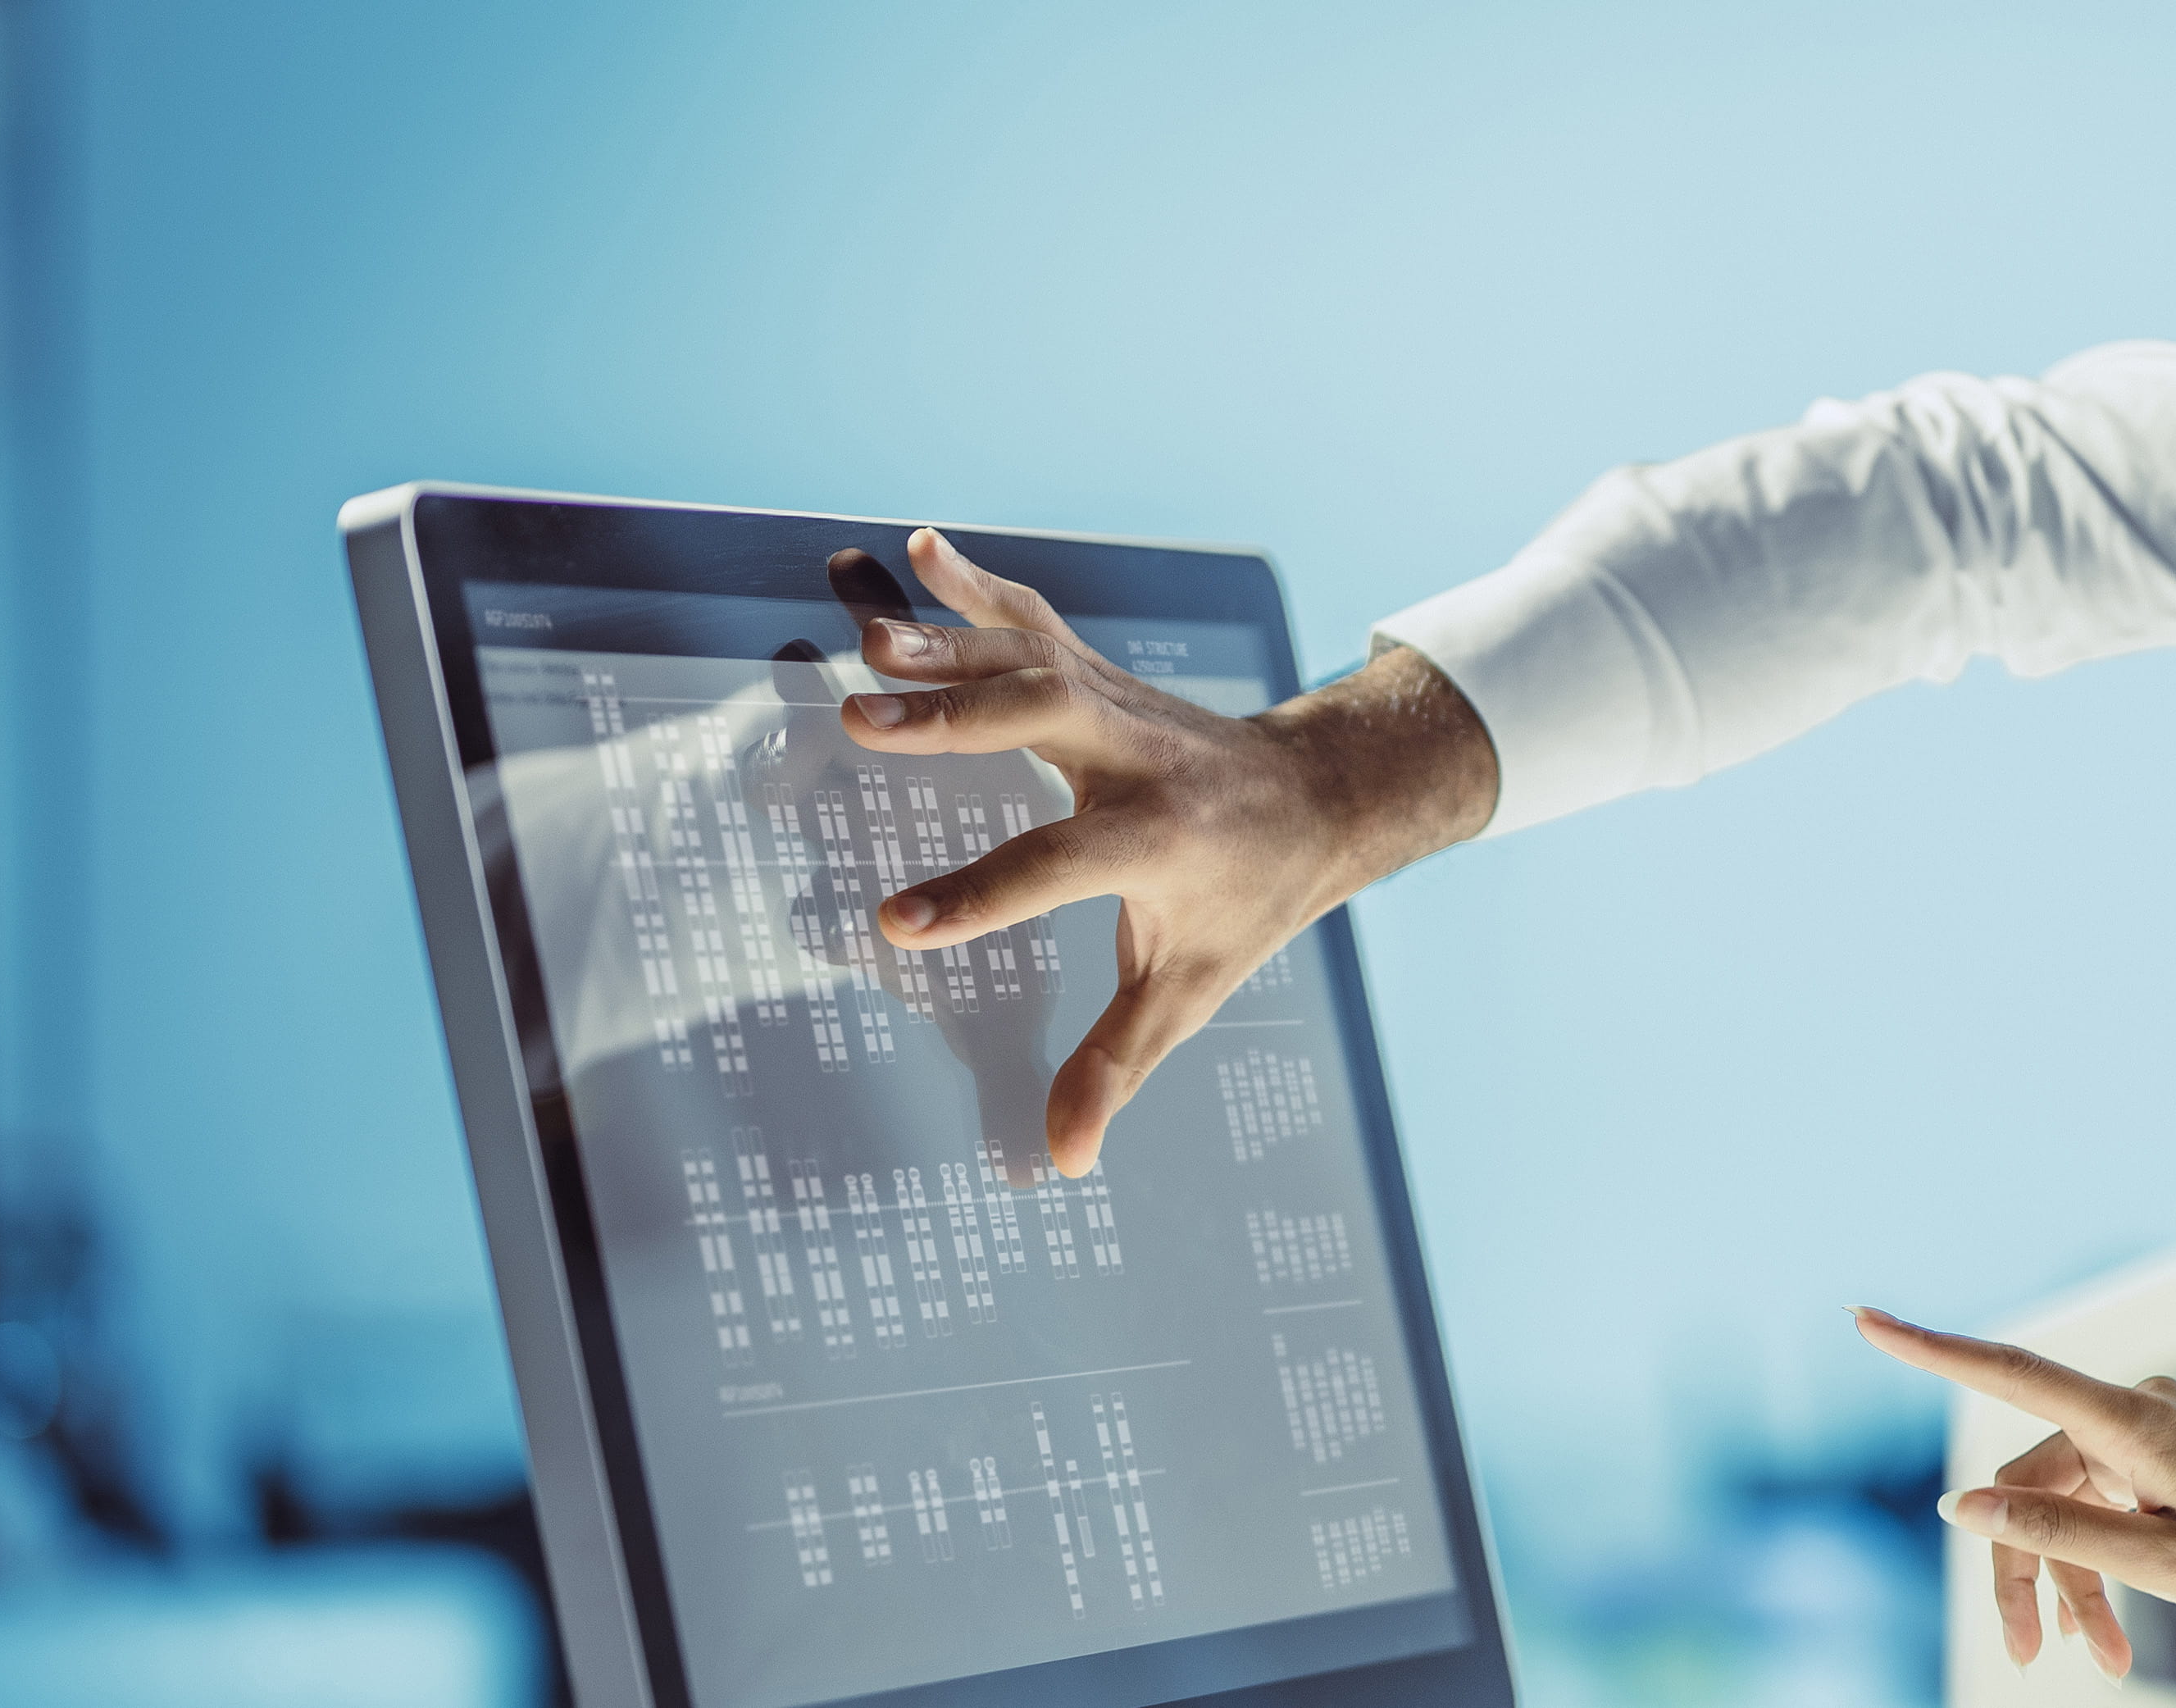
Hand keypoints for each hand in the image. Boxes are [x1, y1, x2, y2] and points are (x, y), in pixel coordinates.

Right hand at [838, 527, 1498, 1176]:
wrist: (1315, 796)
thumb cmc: (1246, 902)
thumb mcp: (1190, 988)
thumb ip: (1116, 1067)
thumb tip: (1060, 1163)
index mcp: (1157, 839)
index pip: (1058, 868)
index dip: (981, 898)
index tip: (897, 924)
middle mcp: (1138, 755)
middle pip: (1044, 721)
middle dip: (956, 718)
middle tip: (859, 722)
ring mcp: (1115, 701)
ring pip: (1031, 658)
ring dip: (951, 642)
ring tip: (869, 636)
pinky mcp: (1095, 671)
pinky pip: (1036, 619)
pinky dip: (980, 584)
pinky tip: (923, 547)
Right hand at [1851, 1309, 2175, 1706]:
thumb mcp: (2166, 1566)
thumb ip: (2062, 1533)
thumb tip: (1964, 1506)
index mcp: (2138, 1421)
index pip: (2011, 1372)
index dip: (1931, 1348)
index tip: (1865, 1318)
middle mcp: (2138, 1410)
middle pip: (2029, 1482)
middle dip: (2022, 1569)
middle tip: (2027, 1658)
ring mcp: (2152, 1432)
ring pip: (2062, 1505)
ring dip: (2066, 1582)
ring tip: (2089, 1661)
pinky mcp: (2165, 1458)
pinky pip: (2101, 1506)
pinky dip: (2098, 1566)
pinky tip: (2107, 1638)